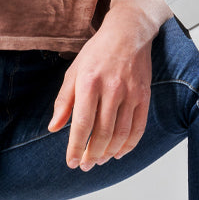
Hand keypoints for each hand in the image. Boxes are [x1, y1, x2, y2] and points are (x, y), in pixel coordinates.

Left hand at [47, 6, 153, 169]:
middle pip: (102, 133)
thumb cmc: (97, 52)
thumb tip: (54, 128)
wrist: (129, 33)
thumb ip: (63, 101)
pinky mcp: (144, 96)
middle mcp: (111, 89)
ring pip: (121, 134)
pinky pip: (138, 127)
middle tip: (85, 165)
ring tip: (99, 160)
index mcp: (89, 83)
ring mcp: (131, 93)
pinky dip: (129, 144)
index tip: (72, 162)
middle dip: (92, 154)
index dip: (76, 147)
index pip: (81, 124)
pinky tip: (119, 152)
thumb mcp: (73, 72)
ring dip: (109, 152)